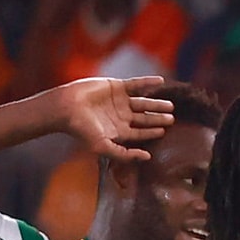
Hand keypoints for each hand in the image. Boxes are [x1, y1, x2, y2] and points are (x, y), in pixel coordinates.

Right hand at [54, 75, 174, 162]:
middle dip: (158, 118)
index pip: (141, 132)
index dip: (153, 132)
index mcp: (119, 130)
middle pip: (145, 118)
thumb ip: (125, 155)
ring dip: (157, 103)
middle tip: (172, 118)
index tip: (164, 131)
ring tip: (170, 105)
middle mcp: (121, 115)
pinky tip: (161, 81)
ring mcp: (120, 100)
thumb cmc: (82, 130)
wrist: (66, 107)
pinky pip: (137, 84)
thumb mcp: (104, 147)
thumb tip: (148, 158)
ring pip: (143, 102)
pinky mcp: (116, 86)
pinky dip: (148, 82)